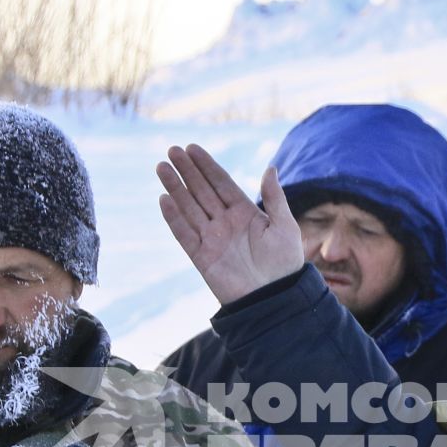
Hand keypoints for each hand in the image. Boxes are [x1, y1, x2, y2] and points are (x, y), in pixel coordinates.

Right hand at [157, 145, 304, 304]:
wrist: (274, 297)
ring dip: (176, 188)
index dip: (206, 166)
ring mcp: (213, 239)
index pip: (221, 184)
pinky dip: (174, 218)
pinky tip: (164, 199)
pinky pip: (184, 234)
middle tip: (172, 150)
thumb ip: (275, 197)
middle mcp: (226, 223)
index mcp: (245, 213)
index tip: (192, 148)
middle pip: (202, 191)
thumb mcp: (284, 225)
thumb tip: (270, 167)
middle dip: (187, 171)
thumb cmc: (285, 263)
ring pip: (189, 208)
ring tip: (162, 167)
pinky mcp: (202, 257)